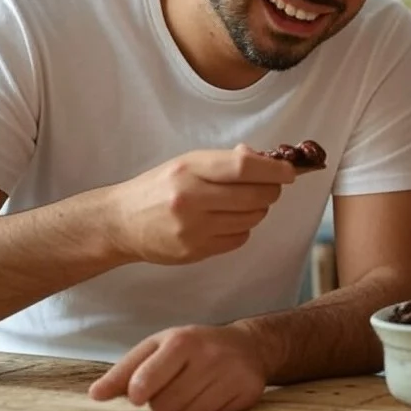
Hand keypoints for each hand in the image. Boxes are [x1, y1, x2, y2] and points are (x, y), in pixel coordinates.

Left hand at [88, 324, 267, 410]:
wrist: (247, 345)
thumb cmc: (193, 347)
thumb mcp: (157, 348)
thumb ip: (125, 371)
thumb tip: (95, 395)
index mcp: (181, 340)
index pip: (145, 380)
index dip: (138, 392)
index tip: (138, 395)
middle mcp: (209, 355)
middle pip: (164, 406)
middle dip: (163, 402)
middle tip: (176, 385)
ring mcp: (230, 373)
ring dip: (183, 410)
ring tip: (194, 390)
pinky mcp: (246, 391)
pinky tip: (211, 395)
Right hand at [105, 144, 295, 263]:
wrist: (121, 221)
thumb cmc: (159, 187)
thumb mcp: (187, 163)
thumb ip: (224, 161)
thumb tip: (263, 159)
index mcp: (189, 169)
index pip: (244, 167)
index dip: (274, 170)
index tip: (289, 172)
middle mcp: (191, 198)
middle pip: (254, 195)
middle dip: (271, 191)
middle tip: (270, 187)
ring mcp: (193, 228)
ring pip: (251, 219)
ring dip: (257, 210)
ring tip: (242, 203)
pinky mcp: (194, 252)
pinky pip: (239, 239)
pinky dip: (242, 229)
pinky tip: (227, 221)